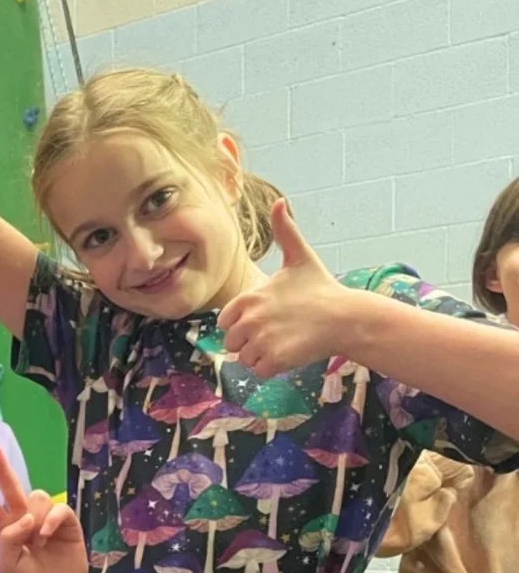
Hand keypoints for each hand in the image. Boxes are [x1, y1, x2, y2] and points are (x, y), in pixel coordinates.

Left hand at [0, 445, 91, 572]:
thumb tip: (25, 517)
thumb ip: (8, 540)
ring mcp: (45, 521)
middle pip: (11, 488)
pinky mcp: (66, 524)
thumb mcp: (7, 568)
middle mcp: (24, 520)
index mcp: (4, 530)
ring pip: (37, 497)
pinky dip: (51, 518)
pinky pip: (59, 508)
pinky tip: (46, 534)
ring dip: (35, 515)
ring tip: (37, 541)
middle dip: (1, 468)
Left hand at [219, 199, 350, 377]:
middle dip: (250, 342)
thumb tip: (280, 201)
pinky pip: (258, 372)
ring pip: (245, 359)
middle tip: (277, 334)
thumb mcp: (300, 256)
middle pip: (232, 343)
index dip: (242, 323)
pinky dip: (270, 369)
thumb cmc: (321, 288)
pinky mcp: (275, 359)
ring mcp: (262, 340)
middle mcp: (250, 319)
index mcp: (248, 297)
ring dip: (260, 357)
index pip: (225, 321)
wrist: (347, 317)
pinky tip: (289, 356)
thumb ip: (284, 231)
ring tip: (284, 344)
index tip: (264, 319)